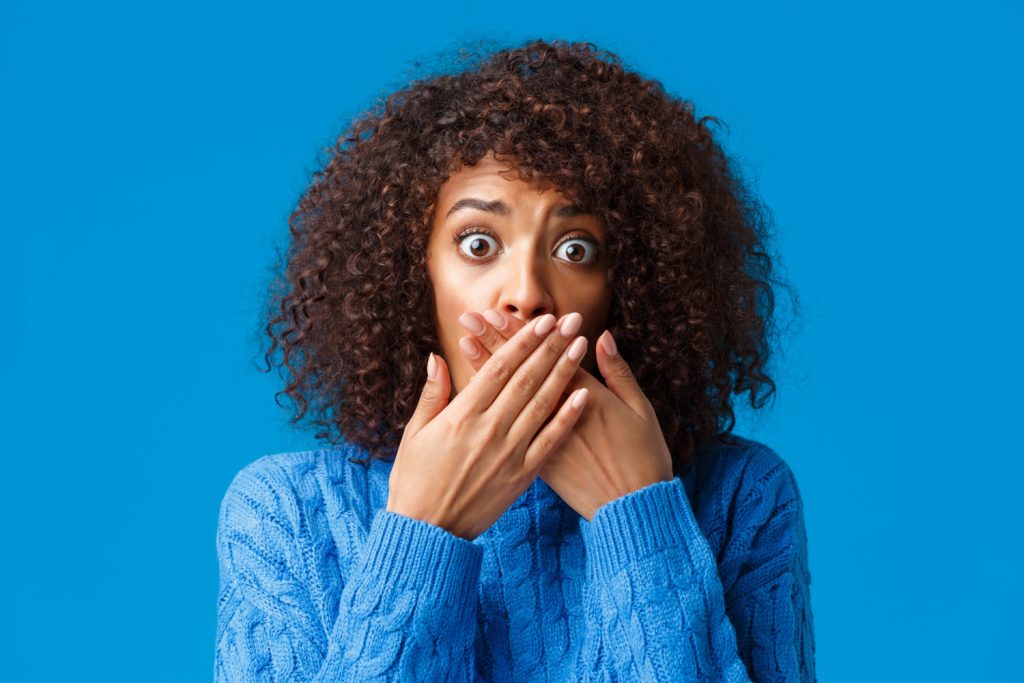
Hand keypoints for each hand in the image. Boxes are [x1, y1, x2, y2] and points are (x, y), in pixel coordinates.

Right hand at [388, 314, 590, 539]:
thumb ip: (432, 394)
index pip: (499, 368)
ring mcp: (508, 452)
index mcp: (462, 415)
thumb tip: (438, 357)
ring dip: (564, 371)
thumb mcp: (415, 434)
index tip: (542, 321)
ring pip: (542, 403)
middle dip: (551, 346)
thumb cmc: (415, 481)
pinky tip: (584, 395)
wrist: (428, 532)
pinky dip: (567, 417)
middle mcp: (489, 429)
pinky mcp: (522, 475)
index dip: (522, 341)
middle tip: (571, 320)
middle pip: (527, 378)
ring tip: (580, 345)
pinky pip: (550, 441)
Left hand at [458, 310, 673, 520]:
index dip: (520, 334)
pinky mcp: (535, 465)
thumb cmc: (643, 457)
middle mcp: (557, 417)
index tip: (496, 314)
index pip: (545, 357)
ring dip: (486, 370)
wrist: (633, 510)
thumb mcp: (641, 410)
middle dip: (494, 343)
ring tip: (466, 344)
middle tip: (471, 318)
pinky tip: (477, 394)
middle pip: (519, 373)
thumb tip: (602, 338)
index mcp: (587, 398)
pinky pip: (506, 432)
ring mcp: (543, 441)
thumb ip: (619, 373)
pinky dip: (492, 412)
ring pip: (508, 399)